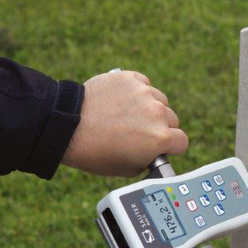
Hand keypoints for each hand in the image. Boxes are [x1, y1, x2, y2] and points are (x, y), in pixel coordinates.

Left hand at [62, 70, 187, 176]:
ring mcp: (144, 93)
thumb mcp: (127, 169)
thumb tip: (156, 153)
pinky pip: (143, 85)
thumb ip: (149, 159)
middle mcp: (157, 113)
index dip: (171, 146)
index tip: (160, 146)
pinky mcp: (130, 78)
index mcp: (160, 138)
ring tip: (128, 115)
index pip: (181, 141)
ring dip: (150, 108)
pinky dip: (136, 92)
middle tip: (139, 132)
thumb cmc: (94, 152)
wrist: (66, 126)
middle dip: (161, 127)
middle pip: (172, 120)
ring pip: (159, 100)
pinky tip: (120, 101)